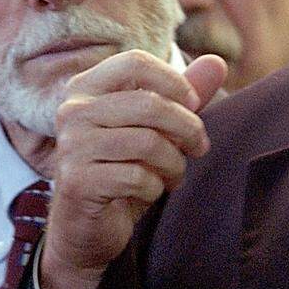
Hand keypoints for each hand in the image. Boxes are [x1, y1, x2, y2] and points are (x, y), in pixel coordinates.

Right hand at [39, 50, 226, 288]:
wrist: (87, 227)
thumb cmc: (124, 168)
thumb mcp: (157, 128)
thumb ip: (185, 95)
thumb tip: (218, 61)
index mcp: (86, 88)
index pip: (135, 63)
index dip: (174, 82)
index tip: (194, 105)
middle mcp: (72, 112)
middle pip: (149, 104)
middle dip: (188, 128)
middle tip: (199, 147)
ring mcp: (71, 146)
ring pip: (148, 142)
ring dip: (174, 163)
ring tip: (174, 174)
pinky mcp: (76, 181)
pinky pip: (138, 177)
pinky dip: (156, 187)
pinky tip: (150, 191)